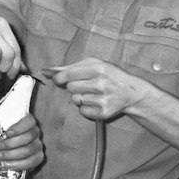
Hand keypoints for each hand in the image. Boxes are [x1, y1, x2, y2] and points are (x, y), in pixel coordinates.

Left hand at [0, 113, 43, 172]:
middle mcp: (35, 132)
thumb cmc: (2, 140)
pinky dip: (17, 164)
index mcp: (27, 122)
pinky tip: (7, 164)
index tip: (7, 134)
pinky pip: (31, 162)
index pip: (29, 121)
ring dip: (11, 155)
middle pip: (29, 137)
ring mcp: (38, 145)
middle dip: (11, 143)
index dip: (19, 127)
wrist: (4, 154)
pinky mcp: (38, 157)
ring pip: (28, 150)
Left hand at [39, 58, 153, 120]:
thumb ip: (69, 67)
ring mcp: (102, 100)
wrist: (131, 92)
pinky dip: (86, 107)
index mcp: (98, 68)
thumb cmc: (109, 75)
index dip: (59, 78)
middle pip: (70, 88)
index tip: (59, 79)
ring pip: (75, 100)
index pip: (67, 75)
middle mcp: (100, 84)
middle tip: (86, 85)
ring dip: (80, 97)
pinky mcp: (103, 113)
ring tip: (93, 93)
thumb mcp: (93, 64)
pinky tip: (97, 102)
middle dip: (73, 87)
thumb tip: (46, 70)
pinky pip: (82, 111)